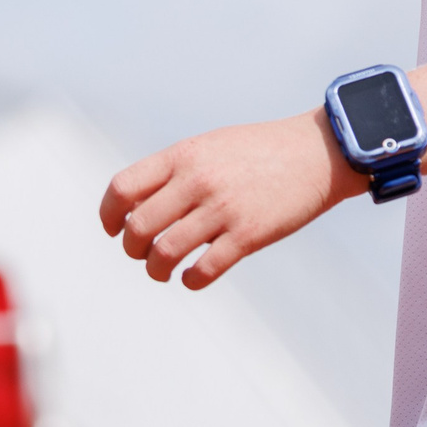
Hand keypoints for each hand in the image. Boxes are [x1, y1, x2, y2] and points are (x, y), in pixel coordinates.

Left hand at [97, 110, 363, 288]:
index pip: (123, 188)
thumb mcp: (209, 146)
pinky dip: (190, 281)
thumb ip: (174, 170)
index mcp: (182, 156)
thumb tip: (137, 204)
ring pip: (165, 253)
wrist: (318, 152)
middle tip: (141, 254)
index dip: (108, 215)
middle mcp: (197, 180)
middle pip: (137, 228)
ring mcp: (223, 208)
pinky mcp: (249, 234)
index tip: (113, 229)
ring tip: (162, 271)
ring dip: (156, 270)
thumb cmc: (260, 151)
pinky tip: (192, 277)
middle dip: (132, 249)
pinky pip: (204, 270)